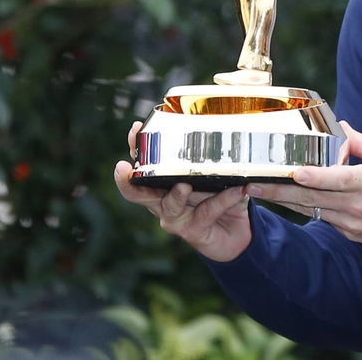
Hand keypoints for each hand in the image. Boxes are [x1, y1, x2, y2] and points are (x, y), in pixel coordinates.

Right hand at [113, 120, 252, 261]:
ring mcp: (175, 219)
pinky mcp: (193, 231)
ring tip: (184, 185)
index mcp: (163, 184)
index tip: (135, 129)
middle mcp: (163, 202)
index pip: (144, 165)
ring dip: (176, 195)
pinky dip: (223, 200)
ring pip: (169, 206)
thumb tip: (225, 134)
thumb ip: (216, 161)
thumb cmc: (222, 197)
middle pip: (138, 192)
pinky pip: (207, 212)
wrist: (239, 232)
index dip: (136, 148)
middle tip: (123, 166)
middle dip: (128, 180)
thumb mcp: (218, 175)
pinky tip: (237, 190)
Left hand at [250, 121, 361, 257]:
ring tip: (261, 191)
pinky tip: (293, 200)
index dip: (310, 176)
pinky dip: (310, 209)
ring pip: (313, 211)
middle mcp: (358, 206)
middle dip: (279, 190)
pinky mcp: (354, 235)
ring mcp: (354, 225)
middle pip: (312, 198)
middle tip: (252, 184)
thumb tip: (341, 127)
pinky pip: (327, 219)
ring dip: (287, 200)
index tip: (289, 171)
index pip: (335, 180)